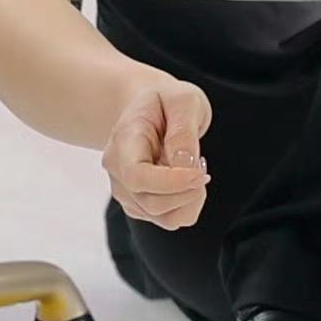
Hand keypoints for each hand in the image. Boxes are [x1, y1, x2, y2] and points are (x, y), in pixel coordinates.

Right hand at [104, 66, 212, 229]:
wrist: (150, 109)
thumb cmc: (166, 101)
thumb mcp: (182, 100)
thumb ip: (183, 131)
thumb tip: (184, 165)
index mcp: (123, 141)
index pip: (137, 177)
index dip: (172, 183)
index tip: (202, 172)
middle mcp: (117, 172)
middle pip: (152, 203)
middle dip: (189, 191)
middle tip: (202, 164)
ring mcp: (126, 192)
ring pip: (164, 218)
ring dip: (192, 199)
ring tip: (195, 168)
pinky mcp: (141, 205)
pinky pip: (171, 219)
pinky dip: (189, 205)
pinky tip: (188, 180)